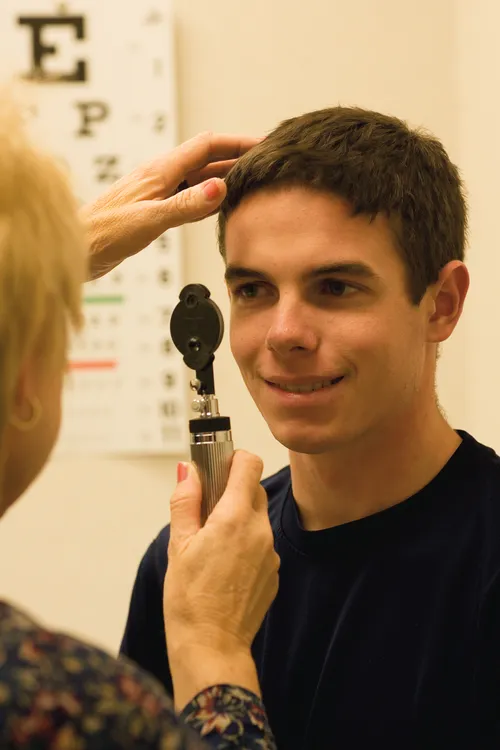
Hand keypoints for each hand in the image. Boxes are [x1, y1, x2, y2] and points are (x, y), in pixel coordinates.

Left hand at [80, 132, 260, 279]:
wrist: (76, 248)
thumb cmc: (103, 233)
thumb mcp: (149, 219)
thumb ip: (186, 205)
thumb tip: (221, 187)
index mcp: (160, 171)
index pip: (207, 146)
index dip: (237, 142)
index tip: (263, 144)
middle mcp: (161, 177)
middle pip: (206, 160)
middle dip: (236, 158)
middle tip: (265, 164)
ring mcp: (157, 193)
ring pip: (198, 180)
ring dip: (225, 178)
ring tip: (251, 182)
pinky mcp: (153, 211)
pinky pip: (188, 199)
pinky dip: (208, 200)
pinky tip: (219, 207)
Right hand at [164, 451, 279, 708]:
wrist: (212, 648)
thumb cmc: (190, 600)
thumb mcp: (178, 545)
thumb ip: (185, 502)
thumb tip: (189, 471)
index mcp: (235, 518)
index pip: (249, 464)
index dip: (232, 459)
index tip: (217, 465)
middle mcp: (260, 531)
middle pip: (253, 490)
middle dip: (232, 491)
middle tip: (205, 508)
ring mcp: (270, 553)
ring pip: (257, 519)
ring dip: (238, 519)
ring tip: (211, 544)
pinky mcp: (273, 572)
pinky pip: (261, 544)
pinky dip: (246, 544)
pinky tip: (224, 566)